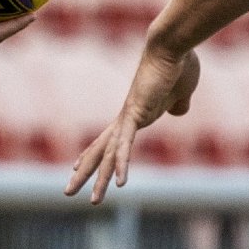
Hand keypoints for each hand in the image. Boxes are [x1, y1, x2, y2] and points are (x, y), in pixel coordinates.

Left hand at [65, 44, 200, 203]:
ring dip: (99, 179)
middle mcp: (126, 118)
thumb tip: (180, 110)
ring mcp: (128, 117)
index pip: (108, 139)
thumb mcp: (182, 92)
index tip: (76, 166)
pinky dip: (121, 164)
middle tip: (66, 191)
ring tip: (91, 202)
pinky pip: (125, 145)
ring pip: (107, 154)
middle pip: (99, 150)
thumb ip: (179, 103)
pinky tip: (119, 183)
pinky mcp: (136, 113)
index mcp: (135, 114)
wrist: (173, 46)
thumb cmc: (179, 64)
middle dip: (83, 172)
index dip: (93, 154)